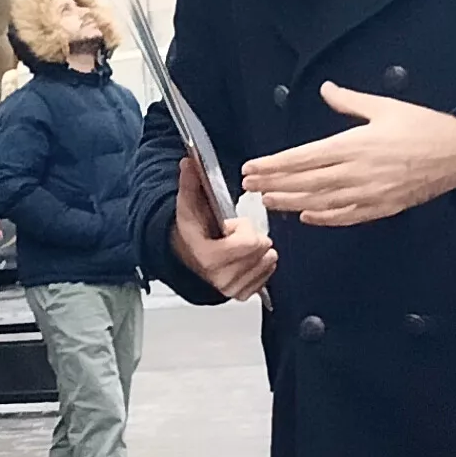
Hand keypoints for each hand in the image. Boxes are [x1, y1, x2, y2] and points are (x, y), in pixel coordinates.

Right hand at [171, 153, 277, 301]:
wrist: (187, 255)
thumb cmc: (193, 230)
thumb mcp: (189, 205)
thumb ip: (190, 183)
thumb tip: (188, 162)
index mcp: (208, 257)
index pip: (249, 244)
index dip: (243, 229)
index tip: (229, 226)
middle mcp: (220, 278)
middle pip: (262, 251)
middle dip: (252, 238)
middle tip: (235, 236)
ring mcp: (232, 288)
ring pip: (268, 262)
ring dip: (257, 251)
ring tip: (238, 247)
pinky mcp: (243, 294)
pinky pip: (268, 274)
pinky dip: (261, 264)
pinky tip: (245, 258)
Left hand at [240, 84, 455, 227]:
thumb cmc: (424, 128)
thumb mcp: (384, 107)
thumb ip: (349, 101)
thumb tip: (327, 89)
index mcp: (354, 145)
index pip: (302, 158)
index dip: (274, 165)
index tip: (252, 167)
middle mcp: (357, 172)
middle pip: (305, 183)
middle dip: (273, 185)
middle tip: (249, 187)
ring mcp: (368, 193)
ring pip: (320, 202)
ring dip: (290, 202)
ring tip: (268, 201)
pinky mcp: (382, 207)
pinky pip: (346, 216)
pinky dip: (324, 218)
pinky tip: (306, 216)